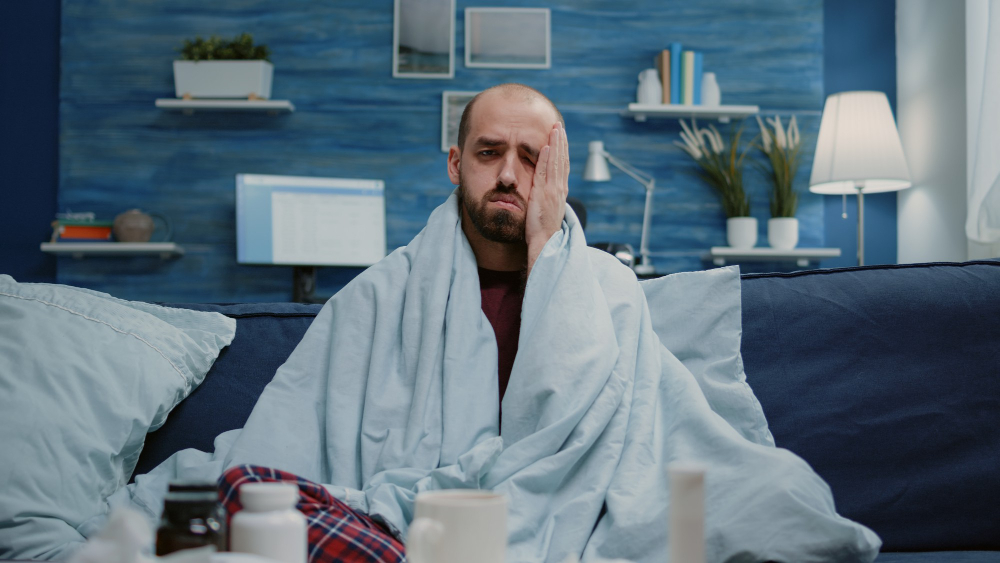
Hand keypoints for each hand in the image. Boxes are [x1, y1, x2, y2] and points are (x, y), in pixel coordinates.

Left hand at [526, 123, 568, 273]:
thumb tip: (542, 190)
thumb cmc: (543, 230)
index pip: (562, 165)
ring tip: (555, 129)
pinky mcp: (544, 194)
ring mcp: (553, 190)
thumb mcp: (545, 209)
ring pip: (556, 162)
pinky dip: (546, 159)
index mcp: (560, 191)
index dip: (562, 150)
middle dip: (561, 141)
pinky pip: (545, 172)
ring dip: (556, 144)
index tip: (560, 136)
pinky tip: (546, 147)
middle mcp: (559, 188)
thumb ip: (545, 197)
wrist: (545, 243)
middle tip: (559, 125)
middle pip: (561, 160)